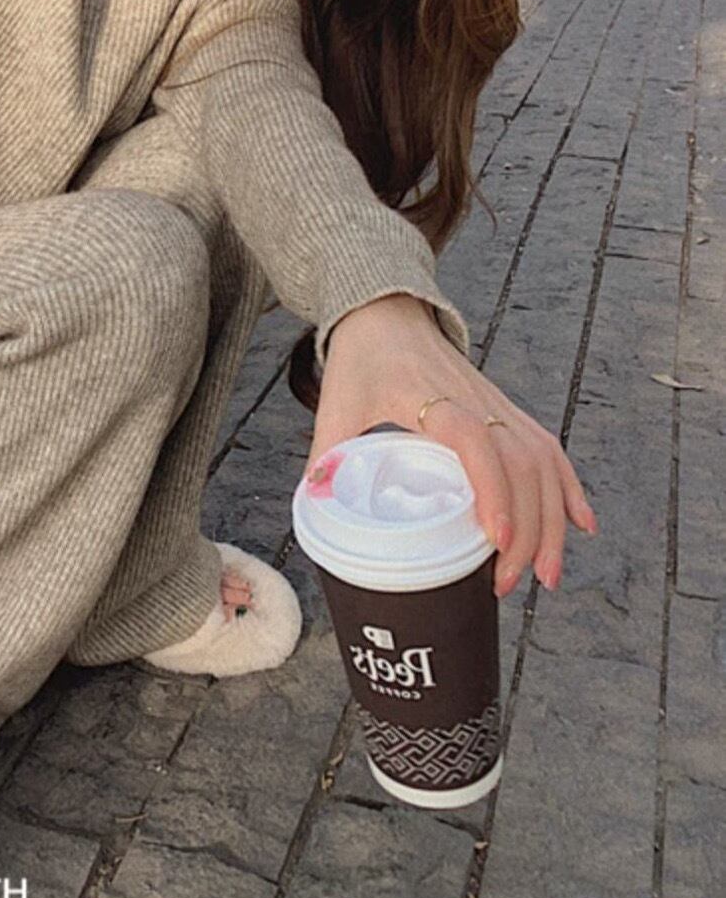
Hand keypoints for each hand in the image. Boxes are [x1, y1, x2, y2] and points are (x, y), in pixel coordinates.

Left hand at [306, 293, 599, 598]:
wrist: (386, 315)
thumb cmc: (361, 362)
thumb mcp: (334, 406)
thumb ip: (324, 456)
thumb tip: (316, 507)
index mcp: (430, 397)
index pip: (472, 441)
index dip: (491, 488)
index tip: (497, 537)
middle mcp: (474, 400)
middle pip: (520, 462)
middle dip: (528, 528)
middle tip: (510, 582)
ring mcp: (496, 404)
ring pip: (542, 461)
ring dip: (553, 519)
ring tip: (547, 574)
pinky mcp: (507, 409)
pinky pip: (548, 448)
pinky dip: (568, 487)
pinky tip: (581, 524)